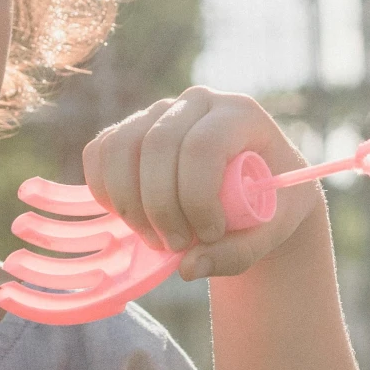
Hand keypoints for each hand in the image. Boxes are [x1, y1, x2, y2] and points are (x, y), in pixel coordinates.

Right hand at [83, 86, 322, 279]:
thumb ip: (237, 252)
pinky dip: (106, 192)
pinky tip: (133, 219)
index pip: (203, 145)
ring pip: (120, 147)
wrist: (252, 191)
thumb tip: (189, 267)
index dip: (197, 196)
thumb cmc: (267, 205)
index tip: (211, 234)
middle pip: (157, 144)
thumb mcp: (270, 231)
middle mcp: (196, 102)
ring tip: (157, 239)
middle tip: (178, 246)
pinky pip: (100, 153)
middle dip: (161, 207)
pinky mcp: (130, 128)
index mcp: (240, 113)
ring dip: (130, 204)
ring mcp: (159, 111)